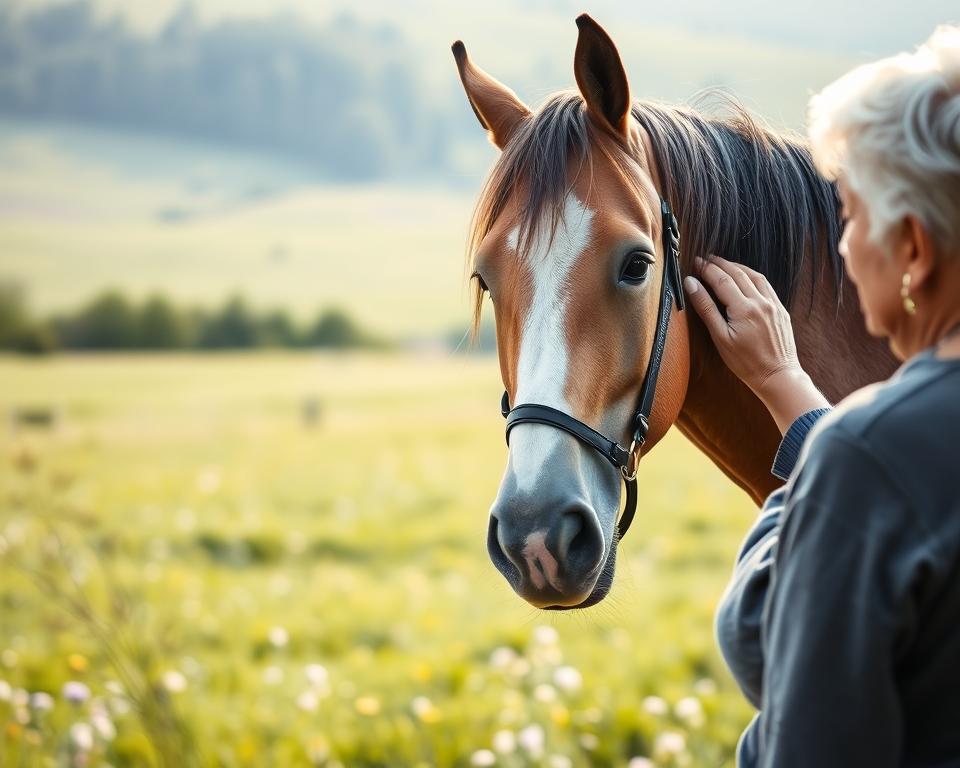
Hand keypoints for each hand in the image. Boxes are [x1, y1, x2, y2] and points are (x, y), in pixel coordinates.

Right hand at [683, 255, 798, 394]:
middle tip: (705, 258)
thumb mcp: (720, 337)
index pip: (721, 280)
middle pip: (737, 274)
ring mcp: (773, 304)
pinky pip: (766, 285)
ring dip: (737, 266)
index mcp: (743, 308)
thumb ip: (706, 308)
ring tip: (723, 263)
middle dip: (719, 264)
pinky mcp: (780, 309)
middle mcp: (760, 301)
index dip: (706, 269)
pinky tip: (745, 276)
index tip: (695, 262)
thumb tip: (692, 284)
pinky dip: (752, 276)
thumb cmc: (745, 362)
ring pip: (753, 276)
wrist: (777, 376)